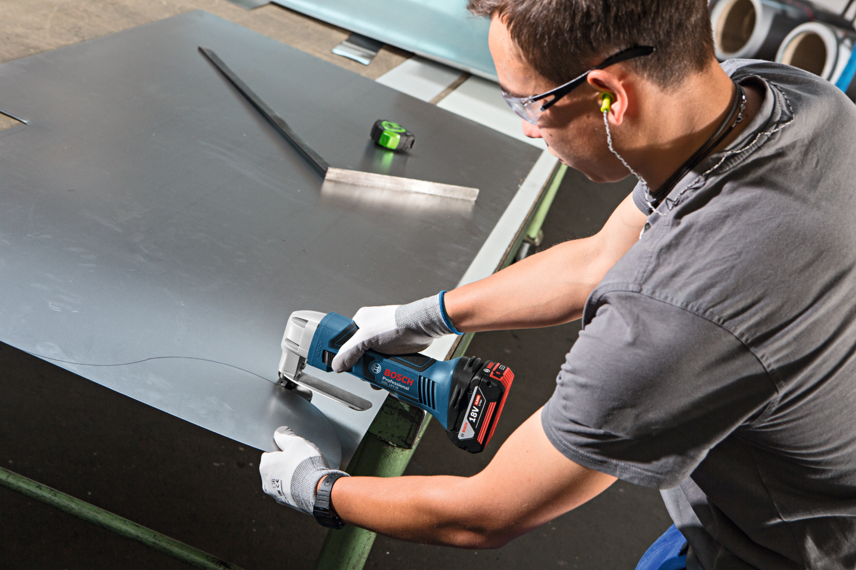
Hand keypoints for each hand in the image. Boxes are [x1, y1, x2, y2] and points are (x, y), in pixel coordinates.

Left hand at [259, 426, 346, 514]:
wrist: (317, 490)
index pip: (269, 455)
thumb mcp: (295, 442)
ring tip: (306, 472)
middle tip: (300, 461)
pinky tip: (308, 483)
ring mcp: (277, 494)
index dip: (281, 451)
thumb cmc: (304, 465)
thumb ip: (285, 436)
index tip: (292, 451)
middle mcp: (266, 482)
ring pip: (283, 481)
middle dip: (285, 465)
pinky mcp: (288, 503)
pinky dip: (297, 487)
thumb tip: (279, 432)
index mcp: (265, 466)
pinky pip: (291, 491)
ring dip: (291, 477)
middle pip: (275, 469)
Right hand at [331, 294, 456, 372]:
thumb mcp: (366, 338)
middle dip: (359, 366)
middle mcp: (371, 331)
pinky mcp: (393, 350)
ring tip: (373, 376)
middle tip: (359, 373)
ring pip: (371, 361)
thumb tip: (337, 364)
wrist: (421, 328)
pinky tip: (382, 376)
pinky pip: (383, 364)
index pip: (343, 340)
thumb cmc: (396, 324)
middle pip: (357, 354)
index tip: (337, 364)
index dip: (340, 353)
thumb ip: (349, 351)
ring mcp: (383, 342)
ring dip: (371, 371)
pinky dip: (382, 372)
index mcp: (360, 322)